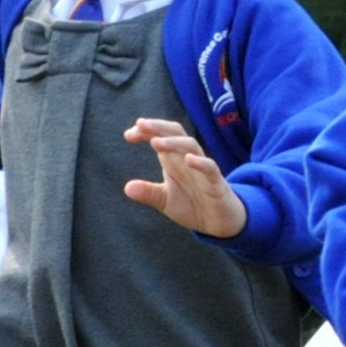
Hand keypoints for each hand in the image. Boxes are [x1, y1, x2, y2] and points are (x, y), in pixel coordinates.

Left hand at [124, 118, 248, 236]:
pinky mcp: (216, 183)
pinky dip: (201, 163)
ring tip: (155, 143)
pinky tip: (189, 160)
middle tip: (140, 124)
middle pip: (176, 133)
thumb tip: (127, 188)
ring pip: (191, 146)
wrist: (218, 223)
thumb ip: (148, 193)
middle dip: (158, 127)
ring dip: (174, 142)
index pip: (161, 136)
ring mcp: (202, 170)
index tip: (128, 134)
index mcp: (173, 160)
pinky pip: (210, 168)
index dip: (146, 132)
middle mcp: (187, 160)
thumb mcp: (165, 200)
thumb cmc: (192, 206)